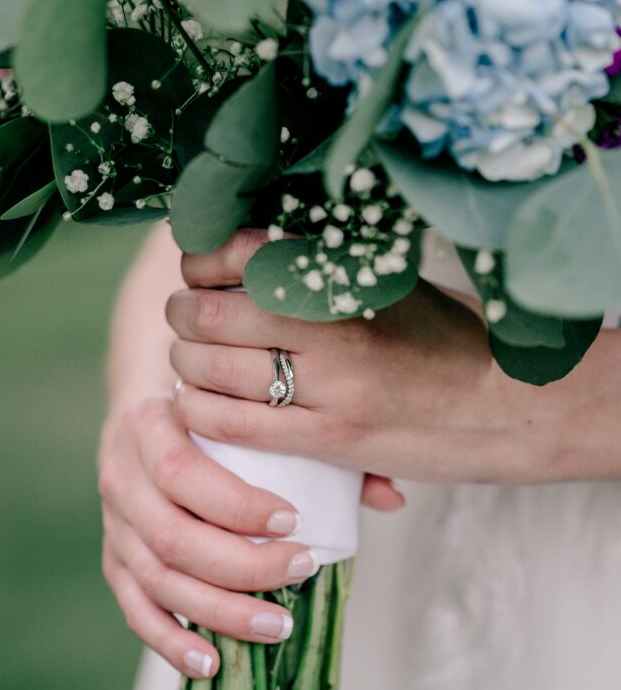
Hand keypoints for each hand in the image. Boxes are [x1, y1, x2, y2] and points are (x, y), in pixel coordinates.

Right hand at [99, 397, 320, 679]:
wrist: (150, 411)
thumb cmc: (216, 414)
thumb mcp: (251, 410)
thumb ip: (319, 444)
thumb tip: (392, 499)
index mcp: (149, 424)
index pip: (182, 471)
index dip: (235, 505)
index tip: (294, 521)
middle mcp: (121, 475)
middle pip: (172, 536)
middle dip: (241, 566)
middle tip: (302, 570)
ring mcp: (113, 523)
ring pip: (158, 580)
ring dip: (219, 610)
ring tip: (278, 626)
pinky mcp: (114, 561)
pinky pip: (135, 609)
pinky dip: (170, 641)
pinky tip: (212, 661)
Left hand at [167, 231, 562, 484]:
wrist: (508, 402)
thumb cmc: (446, 336)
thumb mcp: (389, 283)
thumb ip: (322, 271)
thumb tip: (244, 255)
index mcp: (346, 275)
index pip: (239, 252)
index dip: (200, 262)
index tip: (199, 272)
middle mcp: (333, 324)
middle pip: (211, 312)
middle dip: (182, 314)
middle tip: (187, 318)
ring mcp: (330, 384)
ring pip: (211, 367)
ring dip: (185, 362)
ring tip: (193, 360)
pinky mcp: (329, 437)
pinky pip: (230, 423)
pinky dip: (197, 409)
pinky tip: (202, 403)